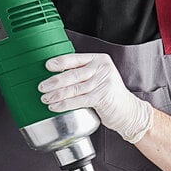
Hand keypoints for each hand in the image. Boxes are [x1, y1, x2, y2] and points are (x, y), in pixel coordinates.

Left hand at [39, 53, 153, 143]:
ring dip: (57, 94)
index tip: (47, 66)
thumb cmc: (110, 95)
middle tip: (41, 87)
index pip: (75, 59)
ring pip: (74, 88)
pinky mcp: (102, 97)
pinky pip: (79, 100)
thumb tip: (56, 75)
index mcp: (99, 60)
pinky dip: (65, 104)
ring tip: (45, 98)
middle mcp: (102, 69)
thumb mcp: (99, 78)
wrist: (128, 111)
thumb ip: (84, 73)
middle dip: (54, 81)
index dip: (60, 62)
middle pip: (73, 74)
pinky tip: (55, 106)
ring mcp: (103, 82)